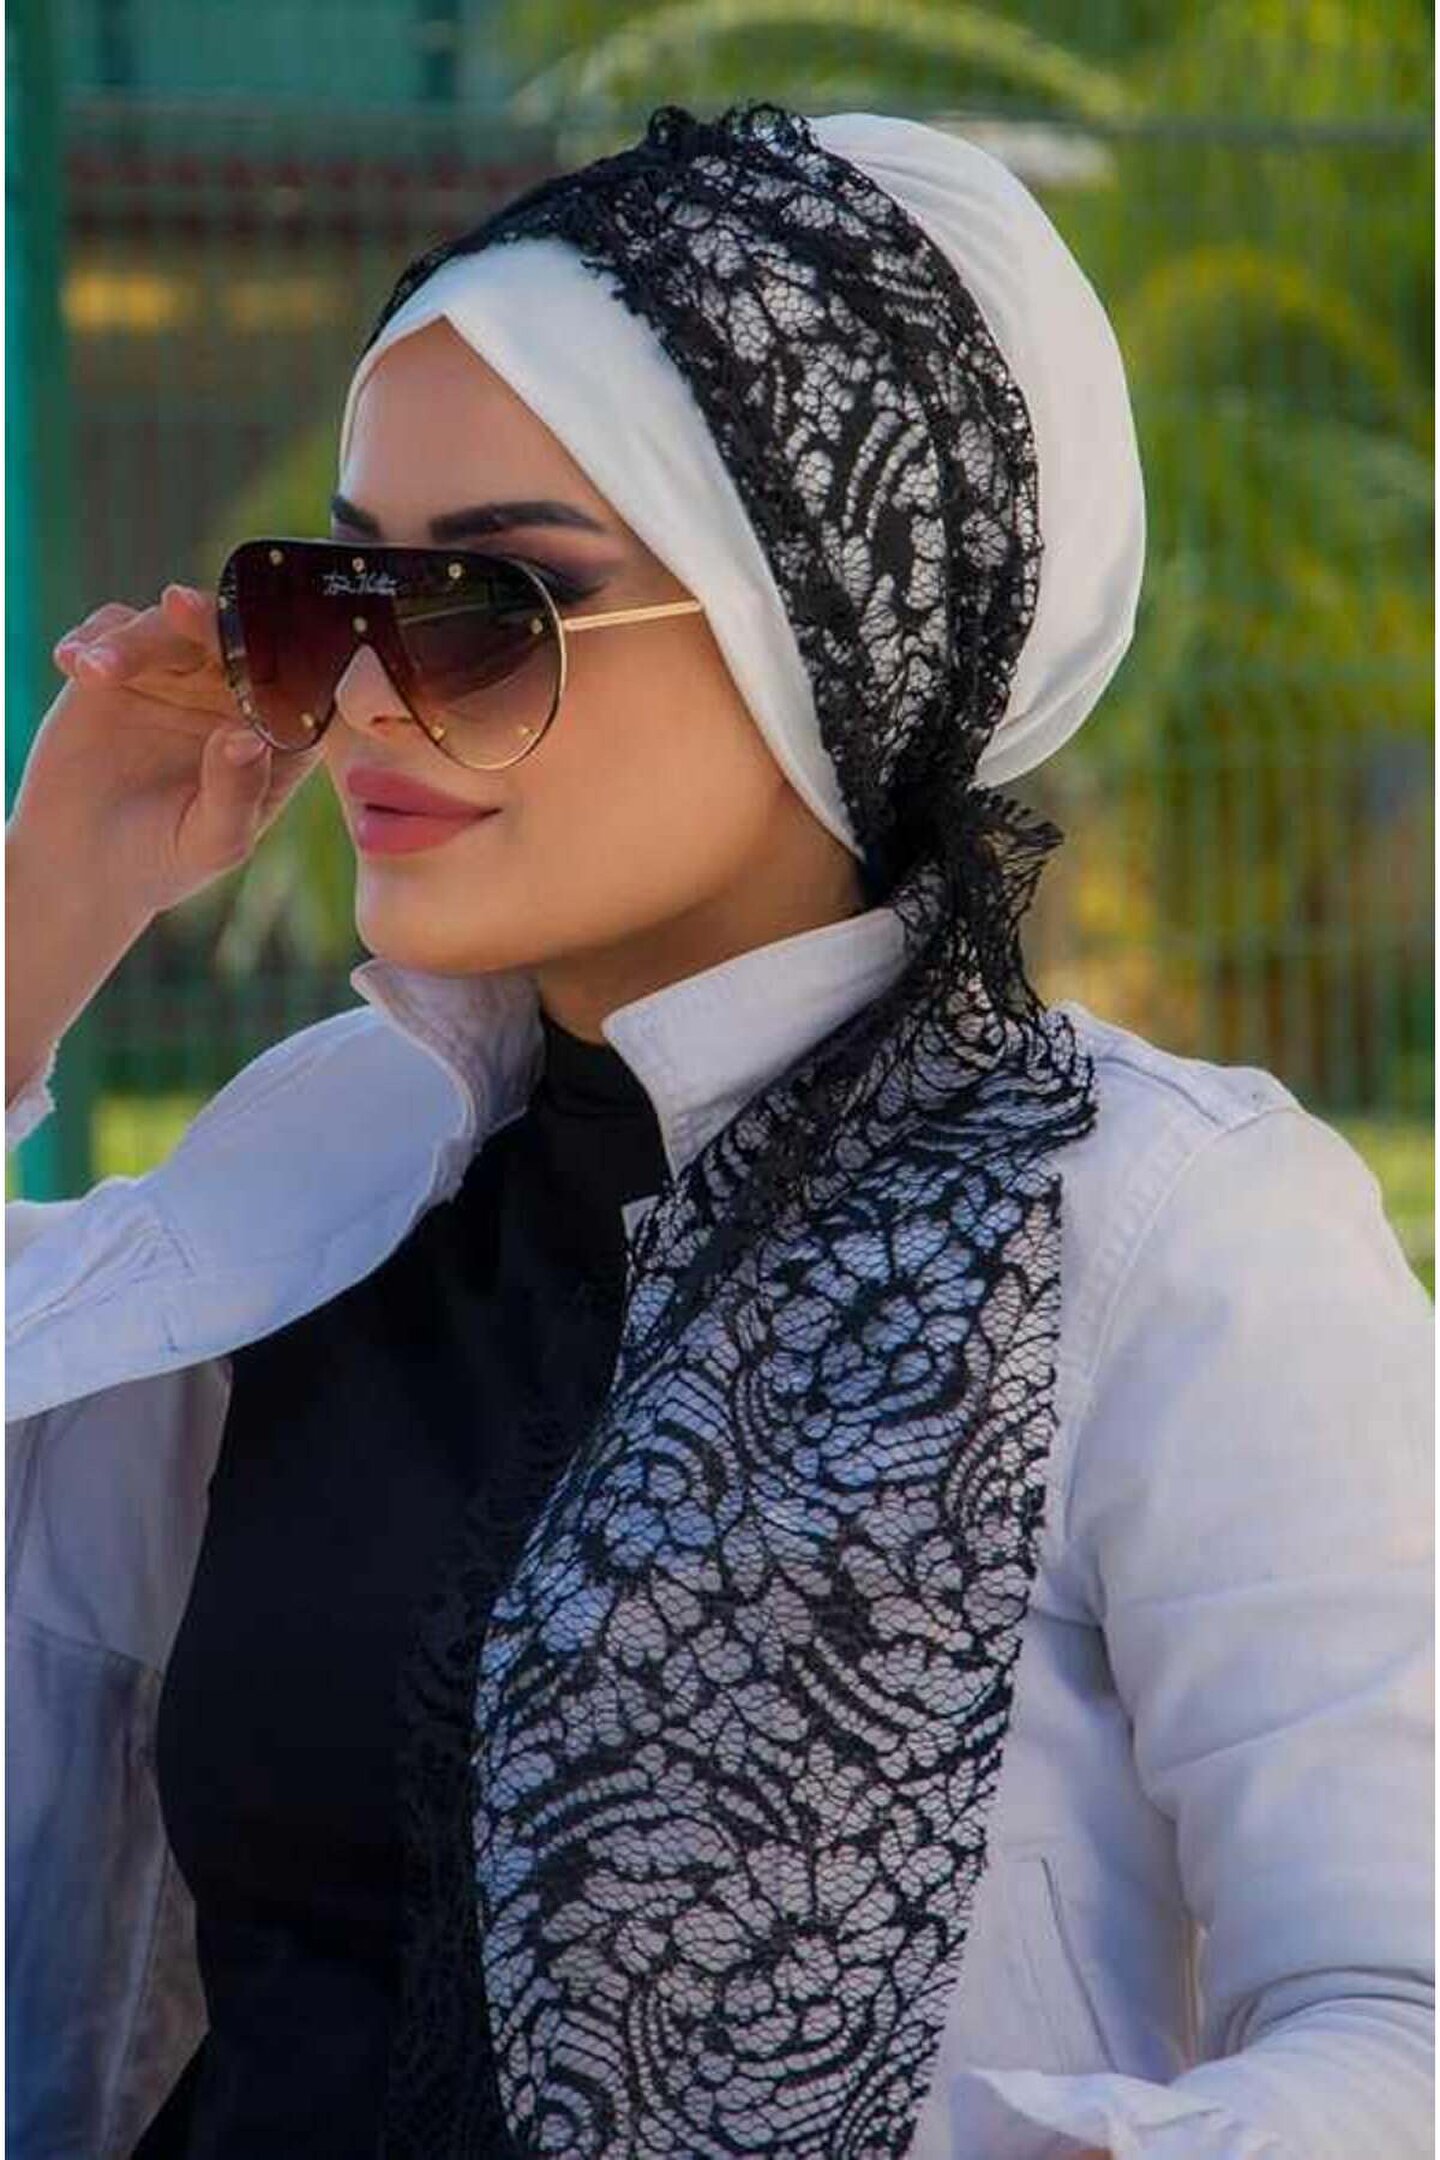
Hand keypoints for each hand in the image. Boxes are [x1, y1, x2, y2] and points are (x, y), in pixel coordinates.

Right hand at [12, 582, 326, 922]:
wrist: (85, 866)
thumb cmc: (166, 861)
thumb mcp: (211, 842)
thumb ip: (236, 794)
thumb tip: (247, 738)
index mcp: (279, 734)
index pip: (296, 682)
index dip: (283, 654)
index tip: (258, 646)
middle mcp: (236, 695)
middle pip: (232, 638)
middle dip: (208, 620)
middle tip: (177, 608)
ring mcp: (179, 677)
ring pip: (168, 628)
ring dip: (132, 640)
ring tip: (95, 672)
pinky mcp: (123, 668)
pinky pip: (113, 630)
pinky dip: (94, 640)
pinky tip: (73, 663)